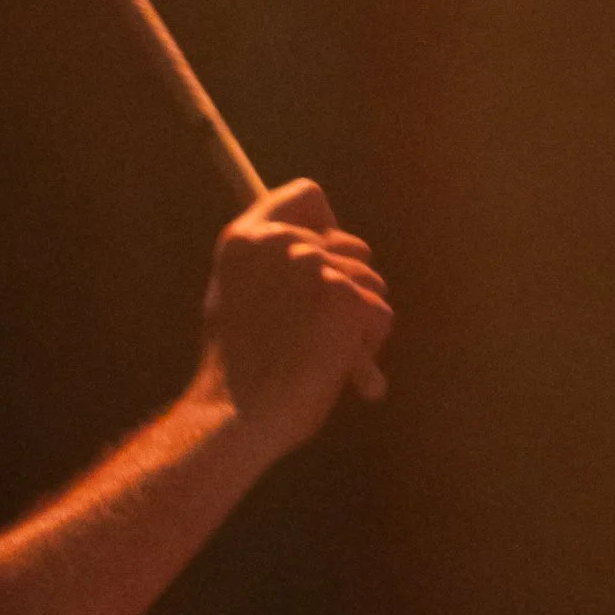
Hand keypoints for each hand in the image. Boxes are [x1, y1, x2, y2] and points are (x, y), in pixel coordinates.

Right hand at [195, 177, 392, 450]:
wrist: (234, 419)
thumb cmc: (235, 374)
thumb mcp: (235, 301)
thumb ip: (271, 269)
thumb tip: (322, 254)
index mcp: (246, 238)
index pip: (307, 196)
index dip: (324, 224)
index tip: (324, 257)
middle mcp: (281, 242)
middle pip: (351, 244)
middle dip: (347, 285)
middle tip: (317, 330)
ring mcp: (316, 267)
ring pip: (370, 283)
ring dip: (357, 320)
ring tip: (320, 355)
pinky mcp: (347, 298)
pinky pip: (380, 315)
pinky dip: (367, 346)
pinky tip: (334, 368)